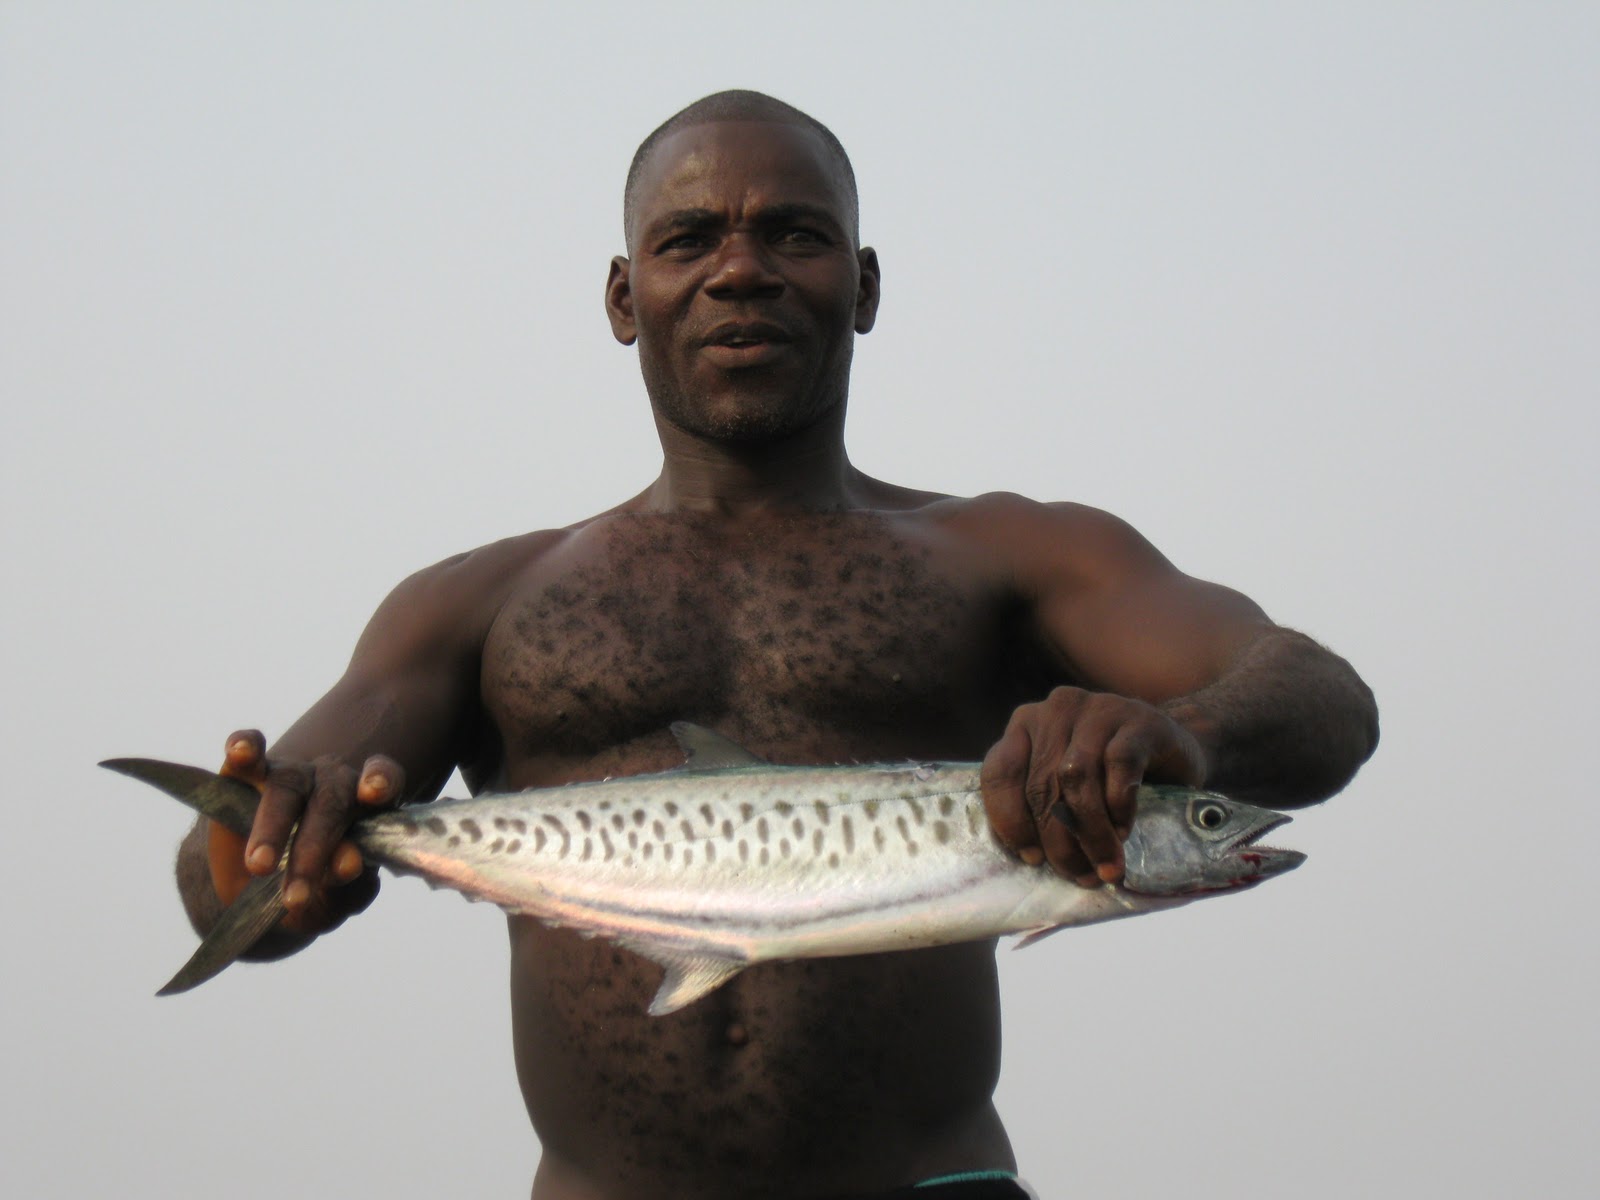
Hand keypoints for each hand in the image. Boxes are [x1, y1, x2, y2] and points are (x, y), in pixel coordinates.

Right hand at [209, 730, 403, 935]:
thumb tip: (350, 863)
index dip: (381, 782)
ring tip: (260, 866)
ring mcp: (291, 774)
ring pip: (286, 785)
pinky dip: (244, 748)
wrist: (252, 894)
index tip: (373, 794)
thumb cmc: (311, 893)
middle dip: (314, 846)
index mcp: (366, 806)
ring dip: (272, 827)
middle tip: (295, 895)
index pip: (385, 782)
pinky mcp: (246, 772)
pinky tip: (241, 751)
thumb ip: (347, 885)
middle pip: (331, 799)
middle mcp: (333, 782)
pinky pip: (247, 752)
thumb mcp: (332, 902)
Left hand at [980, 687, 1207, 886]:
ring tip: (1104, 864)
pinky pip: (1120, 764)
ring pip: (1077, 776)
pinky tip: (1124, 830)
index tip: (1031, 859)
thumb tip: (1031, 859)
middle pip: (1043, 783)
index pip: (1000, 772)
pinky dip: (1119, 804)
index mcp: (1025, 725)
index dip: (1011, 820)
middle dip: (1058, 839)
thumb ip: (1043, 804)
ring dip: (1090, 830)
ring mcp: (1098, 709)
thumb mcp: (1066, 786)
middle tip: (1079, 875)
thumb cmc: (1109, 775)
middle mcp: (1056, 710)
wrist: (1174, 749)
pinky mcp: (1139, 720)